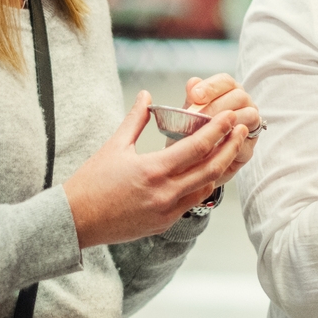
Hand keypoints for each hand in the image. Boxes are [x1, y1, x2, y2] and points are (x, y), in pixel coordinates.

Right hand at [63, 92, 247, 247]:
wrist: (75, 221)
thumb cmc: (91, 182)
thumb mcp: (114, 146)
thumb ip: (135, 119)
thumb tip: (146, 94)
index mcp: (153, 170)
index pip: (197, 147)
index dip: (218, 130)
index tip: (230, 116)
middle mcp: (165, 194)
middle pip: (211, 168)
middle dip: (230, 147)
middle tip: (242, 129)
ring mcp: (166, 212)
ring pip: (206, 188)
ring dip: (219, 167)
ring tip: (228, 149)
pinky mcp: (163, 224)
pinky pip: (191, 202)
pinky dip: (202, 186)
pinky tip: (205, 172)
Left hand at [184, 74, 260, 183]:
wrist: (192, 162)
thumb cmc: (192, 132)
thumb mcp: (188, 114)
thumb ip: (192, 100)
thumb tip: (193, 83)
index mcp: (227, 91)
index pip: (225, 81)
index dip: (211, 87)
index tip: (195, 96)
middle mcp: (243, 104)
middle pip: (238, 96)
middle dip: (216, 106)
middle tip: (198, 117)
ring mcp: (250, 124)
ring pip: (249, 116)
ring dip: (227, 123)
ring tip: (206, 131)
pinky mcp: (249, 147)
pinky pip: (246, 141)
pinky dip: (230, 142)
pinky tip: (215, 144)